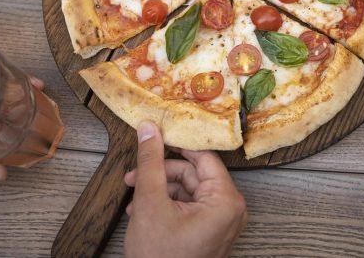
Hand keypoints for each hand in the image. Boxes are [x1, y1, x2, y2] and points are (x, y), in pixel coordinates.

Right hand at [123, 122, 246, 257]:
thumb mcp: (150, 203)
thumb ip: (150, 162)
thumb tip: (149, 129)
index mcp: (225, 200)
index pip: (204, 156)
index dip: (178, 144)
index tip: (156, 134)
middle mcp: (230, 210)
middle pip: (194, 173)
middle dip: (162, 173)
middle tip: (134, 173)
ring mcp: (221, 224)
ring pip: (188, 190)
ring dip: (160, 190)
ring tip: (133, 197)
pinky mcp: (210, 233)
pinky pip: (189, 208)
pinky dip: (167, 206)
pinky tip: (142, 211)